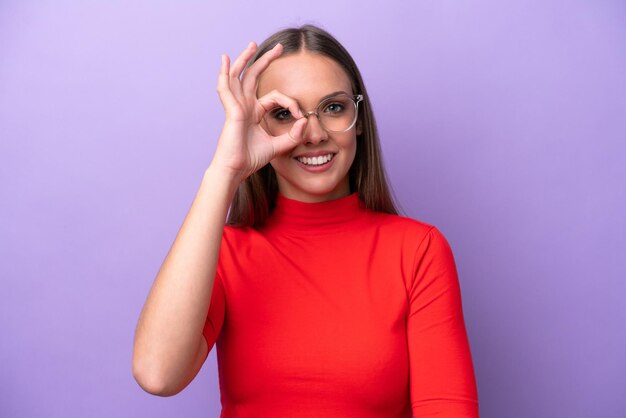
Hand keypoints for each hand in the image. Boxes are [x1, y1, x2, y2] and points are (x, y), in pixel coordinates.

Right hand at [210, 42, 307, 181]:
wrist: (236, 170)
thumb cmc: (251, 159)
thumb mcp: (279, 146)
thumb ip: (293, 135)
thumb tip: (305, 120)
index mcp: (254, 112)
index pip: (274, 96)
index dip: (290, 103)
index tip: (301, 115)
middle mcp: (244, 106)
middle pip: (253, 76)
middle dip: (265, 60)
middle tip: (279, 47)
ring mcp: (236, 106)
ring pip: (239, 76)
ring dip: (245, 59)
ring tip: (253, 44)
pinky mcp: (231, 111)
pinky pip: (225, 88)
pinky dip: (224, 73)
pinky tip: (224, 59)